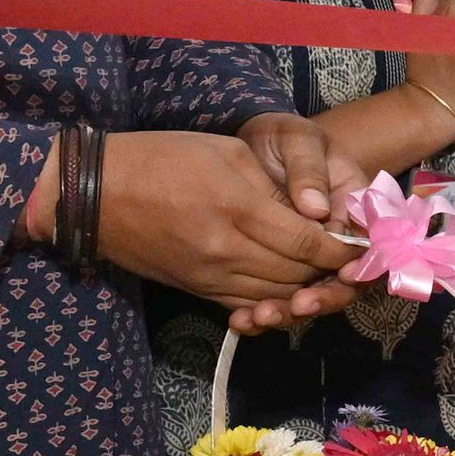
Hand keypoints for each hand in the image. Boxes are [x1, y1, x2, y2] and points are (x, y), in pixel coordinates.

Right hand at [97, 128, 364, 332]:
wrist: (96, 194)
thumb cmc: (163, 159)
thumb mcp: (227, 153)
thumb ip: (273, 186)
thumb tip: (310, 212)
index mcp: (238, 209)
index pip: (307, 242)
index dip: (339, 248)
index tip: (358, 243)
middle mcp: (226, 250)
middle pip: (296, 274)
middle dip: (328, 269)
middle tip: (348, 259)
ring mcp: (209, 276)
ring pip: (274, 295)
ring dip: (303, 287)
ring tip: (322, 272)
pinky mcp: (195, 289)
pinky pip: (245, 303)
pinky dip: (272, 298)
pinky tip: (286, 285)